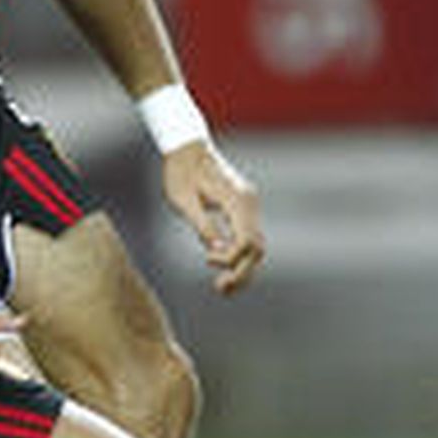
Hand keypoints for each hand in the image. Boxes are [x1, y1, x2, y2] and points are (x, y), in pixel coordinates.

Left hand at [161, 140, 263, 293]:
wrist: (186, 147)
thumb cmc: (180, 172)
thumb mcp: (183, 200)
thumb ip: (201, 224)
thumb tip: (215, 249)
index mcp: (236, 199)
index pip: (246, 241)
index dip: (230, 258)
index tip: (207, 259)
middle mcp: (248, 202)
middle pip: (257, 248)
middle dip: (241, 272)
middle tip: (220, 290)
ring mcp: (248, 204)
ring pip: (256, 245)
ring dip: (242, 267)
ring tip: (223, 286)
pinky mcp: (243, 206)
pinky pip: (248, 236)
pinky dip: (239, 254)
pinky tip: (222, 265)